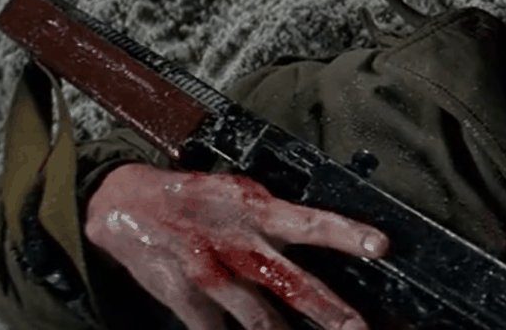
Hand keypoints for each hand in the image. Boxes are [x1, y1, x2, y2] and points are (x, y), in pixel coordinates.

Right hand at [84, 163, 387, 329]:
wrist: (125, 203)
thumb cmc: (192, 195)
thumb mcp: (239, 190)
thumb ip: (273, 215)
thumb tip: (312, 232)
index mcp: (257, 212)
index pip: (311, 222)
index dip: (346, 234)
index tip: (380, 245)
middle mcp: (239, 245)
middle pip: (293, 284)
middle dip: (329, 310)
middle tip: (359, 329)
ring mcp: (212, 275)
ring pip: (258, 317)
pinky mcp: (186, 299)